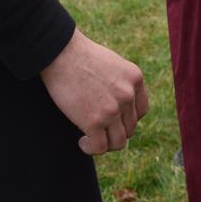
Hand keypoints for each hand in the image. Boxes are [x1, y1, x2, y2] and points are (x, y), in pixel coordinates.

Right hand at [39, 30, 149, 155]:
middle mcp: (127, 95)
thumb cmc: (80, 56)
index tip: (113, 120)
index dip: (127, 119)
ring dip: (105, 144)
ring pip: (118, 142)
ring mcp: (112, 110)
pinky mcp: (94, 122)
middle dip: (114, 131)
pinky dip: (91, 148)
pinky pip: (99, 147)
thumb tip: (119, 107)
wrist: (60, 53)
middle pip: (129, 128)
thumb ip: (120, 84)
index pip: (141, 111)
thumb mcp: (112, 64)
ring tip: (91, 138)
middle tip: (98, 129)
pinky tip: (82, 141)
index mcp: (134, 79)